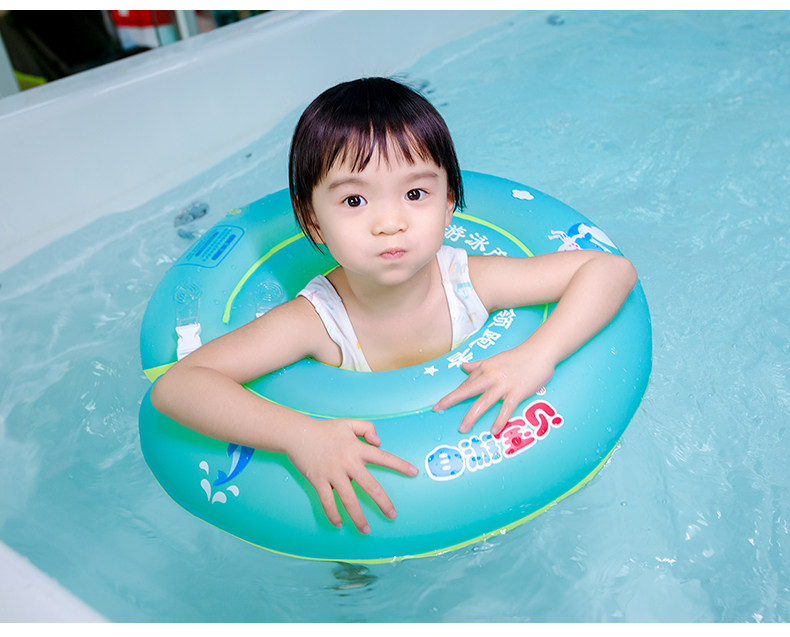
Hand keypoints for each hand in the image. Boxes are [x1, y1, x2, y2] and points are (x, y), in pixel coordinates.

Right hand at [286, 418, 417, 534]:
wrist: (298, 433)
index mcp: (357, 448)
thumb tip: (379, 442)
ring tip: (366, 530)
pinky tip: (339, 524)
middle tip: (392, 515)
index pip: (383, 457)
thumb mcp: (349, 423)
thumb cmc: (325, 429)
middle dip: (383, 502)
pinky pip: (327, 502)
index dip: (399, 465)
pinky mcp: (318, 481)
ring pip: (348, 500)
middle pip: (370, 486)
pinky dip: (333, 514)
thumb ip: (368, 428)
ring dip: (358, 517)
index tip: (414, 472)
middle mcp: (347, 462)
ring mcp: (332, 473)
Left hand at [433, 346, 554, 435]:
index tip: (443, 403)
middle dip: (452, 400)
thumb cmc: (518, 357)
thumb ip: (478, 365)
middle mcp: (491, 376)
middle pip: (468, 390)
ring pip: (483, 402)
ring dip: (471, 416)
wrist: (540, 352)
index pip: (467, 383)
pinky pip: (506, 408)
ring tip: (462, 428)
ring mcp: (504, 385)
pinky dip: (500, 420)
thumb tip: (463, 367)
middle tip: (438, 409)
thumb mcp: (495, 359)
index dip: (455, 394)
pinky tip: (493, 430)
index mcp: (485, 368)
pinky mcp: (517, 392)